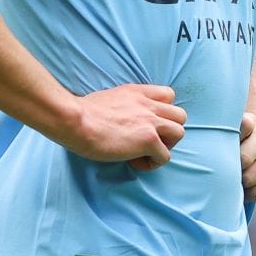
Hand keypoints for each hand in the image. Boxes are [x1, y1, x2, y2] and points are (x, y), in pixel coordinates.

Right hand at [66, 85, 186, 170]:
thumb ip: (123, 104)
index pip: (168, 95)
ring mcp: (151, 122)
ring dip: (165, 146)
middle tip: (149, 141)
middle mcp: (148, 104)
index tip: (147, 124)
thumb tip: (121, 119)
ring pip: (179, 133)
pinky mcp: (149, 140)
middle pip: (180, 115)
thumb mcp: (109, 98)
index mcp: (138, 92)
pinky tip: (133, 162)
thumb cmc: (82, 113)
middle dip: (169, 131)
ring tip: (145, 152)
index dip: (163, 112)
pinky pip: (165, 156)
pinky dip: (152, 163)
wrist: (76, 121)